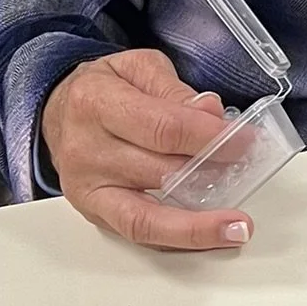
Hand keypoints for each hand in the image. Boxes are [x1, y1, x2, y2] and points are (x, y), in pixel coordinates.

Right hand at [41, 49, 253, 251]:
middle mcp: (88, 150)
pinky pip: (138, 233)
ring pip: (146, 217)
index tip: (245, 142)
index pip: (163, 128)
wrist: (57, 110)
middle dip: (212, 175)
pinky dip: (176, 239)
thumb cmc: (102, 88)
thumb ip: (175, 89)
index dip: (210, 138)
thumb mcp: (137, 67)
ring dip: (197, 224)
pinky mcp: (94, 212)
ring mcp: (88, 188)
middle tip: (249, 173)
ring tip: (235, 228)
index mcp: (97, 103)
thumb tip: (211, 114)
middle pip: (159, 172)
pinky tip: (208, 236)